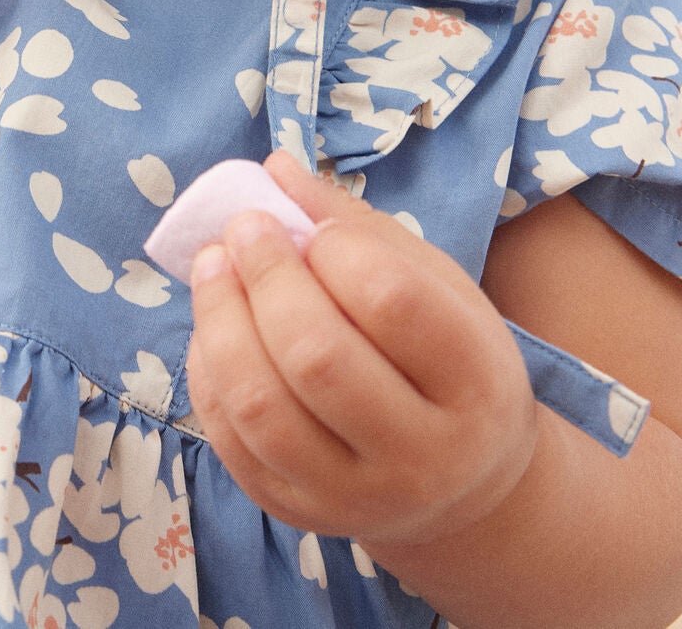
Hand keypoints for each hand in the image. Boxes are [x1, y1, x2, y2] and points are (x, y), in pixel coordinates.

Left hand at [186, 150, 537, 549]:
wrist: (463, 484)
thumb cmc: (444, 358)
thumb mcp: (433, 284)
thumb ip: (355, 225)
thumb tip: (273, 166)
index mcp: (474, 380)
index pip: (392, 302)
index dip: (334, 250)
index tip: (311, 230)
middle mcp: (422, 454)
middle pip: (317, 357)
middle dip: (265, 275)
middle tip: (244, 227)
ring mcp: (356, 495)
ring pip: (262, 406)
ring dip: (220, 318)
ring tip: (212, 263)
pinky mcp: (298, 513)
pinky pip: (231, 440)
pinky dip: (207, 370)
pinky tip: (213, 325)